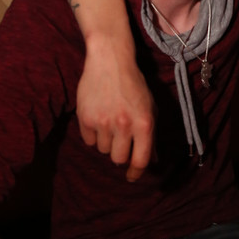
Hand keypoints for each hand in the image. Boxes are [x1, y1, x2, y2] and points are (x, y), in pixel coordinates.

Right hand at [77, 39, 154, 180]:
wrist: (110, 61)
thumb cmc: (134, 85)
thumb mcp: (150, 108)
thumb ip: (152, 135)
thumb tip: (153, 160)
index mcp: (144, 124)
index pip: (140, 160)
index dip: (136, 172)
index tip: (132, 177)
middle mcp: (124, 125)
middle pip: (118, 159)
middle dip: (120, 153)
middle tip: (121, 140)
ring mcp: (103, 121)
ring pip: (103, 150)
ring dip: (107, 142)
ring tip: (110, 121)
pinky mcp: (85, 117)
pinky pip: (89, 140)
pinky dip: (93, 134)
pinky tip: (98, 117)